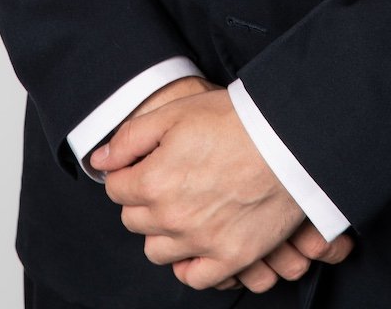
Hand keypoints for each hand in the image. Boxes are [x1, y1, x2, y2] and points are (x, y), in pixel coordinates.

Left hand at [91, 81, 354, 289]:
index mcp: (153, 182)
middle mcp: (172, 219)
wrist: (289, 139)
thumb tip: (100, 160)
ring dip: (162, 231)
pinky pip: (194, 277)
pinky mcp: (231, 257)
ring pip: (157, 251)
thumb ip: (131, 138)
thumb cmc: (235, 120)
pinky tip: (196, 241)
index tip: (143, 163)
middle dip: (142, 200)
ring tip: (182, 207)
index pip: (116, 189)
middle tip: (166, 179)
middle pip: (134, 220)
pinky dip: (189, 263)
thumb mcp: (176, 112)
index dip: (127, 172)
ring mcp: (202, 242)